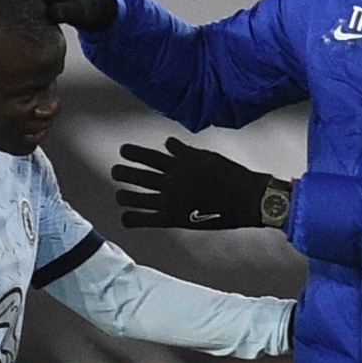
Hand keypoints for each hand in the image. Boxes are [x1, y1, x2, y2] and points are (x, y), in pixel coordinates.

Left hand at [111, 137, 289, 228]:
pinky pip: (148, 219)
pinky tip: (125, 218)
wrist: (246, 199)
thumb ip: (185, 151)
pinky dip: (134, 219)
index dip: (133, 153)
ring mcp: (172, 201)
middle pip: (139, 176)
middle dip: (123, 173)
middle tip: (115, 171)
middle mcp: (172, 182)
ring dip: (124, 196)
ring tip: (119, 195)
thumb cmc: (230, 174)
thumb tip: (168, 143)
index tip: (123, 151)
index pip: (149, 156)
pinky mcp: (176, 219)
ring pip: (138, 198)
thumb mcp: (208, 156)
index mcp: (180, 165)